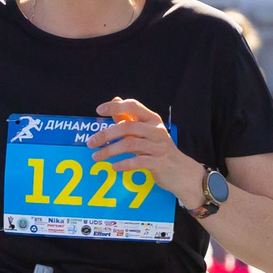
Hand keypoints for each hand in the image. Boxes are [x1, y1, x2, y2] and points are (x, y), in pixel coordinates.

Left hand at [87, 98, 206, 207]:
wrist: (182, 172)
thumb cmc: (160, 150)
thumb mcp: (146, 132)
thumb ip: (130, 118)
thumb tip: (115, 101)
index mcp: (152, 120)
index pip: (133, 106)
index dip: (115, 106)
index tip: (99, 110)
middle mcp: (156, 130)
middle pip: (127, 127)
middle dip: (106, 134)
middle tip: (90, 142)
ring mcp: (158, 146)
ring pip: (130, 144)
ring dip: (110, 151)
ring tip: (96, 157)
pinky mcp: (159, 163)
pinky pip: (137, 162)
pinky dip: (123, 164)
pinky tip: (114, 167)